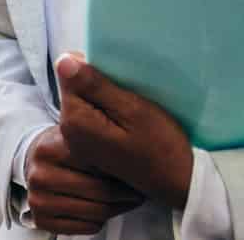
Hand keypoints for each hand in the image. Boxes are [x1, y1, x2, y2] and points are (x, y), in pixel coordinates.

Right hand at [25, 124, 145, 234]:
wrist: (35, 162)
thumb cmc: (62, 150)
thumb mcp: (76, 138)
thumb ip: (96, 147)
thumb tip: (132, 164)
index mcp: (48, 150)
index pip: (96, 165)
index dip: (121, 170)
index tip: (136, 173)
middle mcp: (40, 176)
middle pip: (98, 191)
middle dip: (125, 193)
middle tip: (137, 191)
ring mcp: (38, 200)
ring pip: (96, 212)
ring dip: (117, 208)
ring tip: (126, 200)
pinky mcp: (42, 219)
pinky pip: (87, 227)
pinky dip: (100, 221)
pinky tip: (101, 208)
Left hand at [56, 53, 194, 209]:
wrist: (180, 182)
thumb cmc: (162, 146)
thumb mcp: (133, 109)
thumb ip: (95, 86)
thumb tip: (63, 61)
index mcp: (74, 122)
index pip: (69, 76)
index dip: (94, 71)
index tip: (119, 83)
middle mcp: (67, 134)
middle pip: (74, 90)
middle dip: (97, 86)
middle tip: (129, 98)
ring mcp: (77, 143)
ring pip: (84, 102)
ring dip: (105, 99)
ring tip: (131, 110)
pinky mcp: (90, 147)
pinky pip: (92, 117)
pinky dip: (108, 113)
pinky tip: (128, 121)